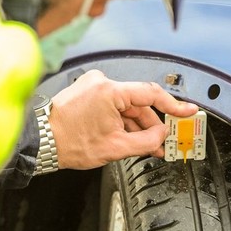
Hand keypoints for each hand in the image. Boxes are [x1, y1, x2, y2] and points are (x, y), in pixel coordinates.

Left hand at [49, 69, 197, 169]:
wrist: (41, 142)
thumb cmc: (69, 143)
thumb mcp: (115, 147)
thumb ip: (146, 141)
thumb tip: (161, 136)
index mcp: (110, 91)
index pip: (152, 94)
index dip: (174, 105)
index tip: (188, 111)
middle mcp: (101, 82)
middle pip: (138, 103)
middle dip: (151, 125)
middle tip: (163, 142)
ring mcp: (93, 86)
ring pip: (126, 106)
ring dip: (136, 125)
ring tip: (146, 146)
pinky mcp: (87, 92)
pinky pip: (113, 106)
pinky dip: (122, 121)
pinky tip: (129, 137)